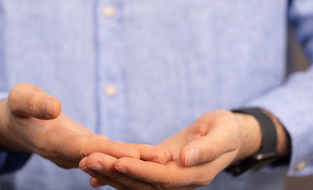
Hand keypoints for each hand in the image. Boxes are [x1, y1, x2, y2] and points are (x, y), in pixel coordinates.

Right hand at [0, 83, 168, 168]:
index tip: (133, 155)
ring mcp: (79, 154)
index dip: (109, 153)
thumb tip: (53, 107)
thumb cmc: (18, 108)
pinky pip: (109, 153)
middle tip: (163, 160)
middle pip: (105, 159)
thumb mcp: (20, 99)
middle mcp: (69, 154)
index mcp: (52, 143)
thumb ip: (34, 103)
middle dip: (133, 160)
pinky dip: (128, 155)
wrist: (18, 124)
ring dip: (137, 160)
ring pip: (110, 159)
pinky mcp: (87, 148)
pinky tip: (148, 155)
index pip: (84, 150)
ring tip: (164, 158)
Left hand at [80, 109, 262, 188]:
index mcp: (196, 175)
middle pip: (143, 183)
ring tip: (86, 161)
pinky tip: (94, 174)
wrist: (225, 132)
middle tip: (89, 159)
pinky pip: (136, 174)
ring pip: (135, 181)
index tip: (119, 160)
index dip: (141, 171)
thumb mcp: (224, 133)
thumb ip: (207, 147)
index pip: (164, 177)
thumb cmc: (227, 130)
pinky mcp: (159, 168)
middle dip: (116, 172)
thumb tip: (187, 159)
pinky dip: (116, 175)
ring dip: (110, 173)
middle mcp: (179, 181)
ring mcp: (168, 177)